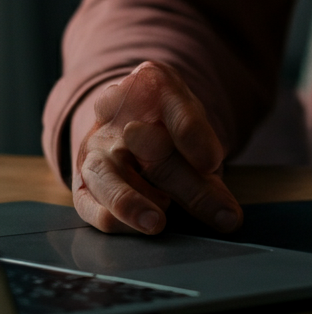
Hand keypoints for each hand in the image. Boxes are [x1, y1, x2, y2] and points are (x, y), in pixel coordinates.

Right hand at [72, 61, 241, 235]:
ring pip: (109, 176)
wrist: (126, 116)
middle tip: (226, 218)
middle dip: (193, 188)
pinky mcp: (82, 179)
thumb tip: (227, 216)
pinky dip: (113, 218)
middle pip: (155, 152)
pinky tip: (139, 227)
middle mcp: (119, 113)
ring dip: (132, 202)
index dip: (193, 137)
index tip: (211, 162)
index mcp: (156, 85)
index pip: (178, 110)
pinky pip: (89, 203)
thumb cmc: (170, 121)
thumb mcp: (196, 124)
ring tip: (158, 222)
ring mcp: (96, 146)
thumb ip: (210, 166)